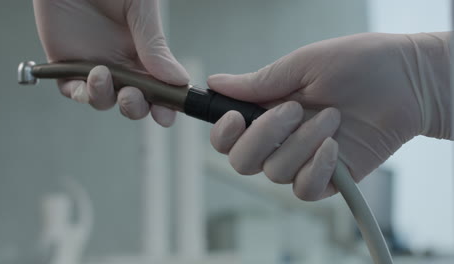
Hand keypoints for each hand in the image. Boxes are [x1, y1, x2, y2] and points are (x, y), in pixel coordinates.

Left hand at [33, 0, 189, 125]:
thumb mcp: (141, 9)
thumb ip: (155, 46)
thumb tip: (178, 80)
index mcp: (145, 54)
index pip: (159, 89)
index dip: (164, 106)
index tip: (167, 113)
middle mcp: (122, 65)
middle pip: (134, 102)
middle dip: (136, 107)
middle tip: (134, 96)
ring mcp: (96, 67)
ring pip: (104, 101)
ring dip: (106, 98)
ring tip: (103, 74)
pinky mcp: (67, 64)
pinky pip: (73, 90)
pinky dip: (81, 92)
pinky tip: (89, 76)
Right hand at [208, 32, 450, 200]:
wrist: (405, 80)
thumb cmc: (357, 64)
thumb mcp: (303, 65)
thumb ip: (259, 81)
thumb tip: (216, 81)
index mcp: (267, 110)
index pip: (228, 137)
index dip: (224, 134)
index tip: (237, 116)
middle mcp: (279, 138)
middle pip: (242, 162)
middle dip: (264, 136)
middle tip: (295, 110)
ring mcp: (303, 160)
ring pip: (275, 172)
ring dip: (301, 144)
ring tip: (332, 117)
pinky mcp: (328, 178)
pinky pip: (304, 190)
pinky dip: (315, 169)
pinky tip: (333, 147)